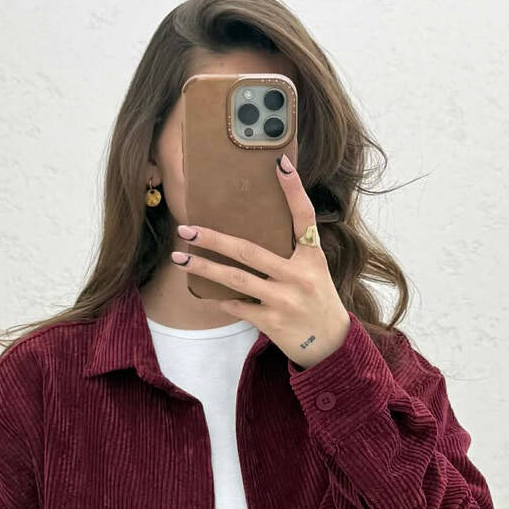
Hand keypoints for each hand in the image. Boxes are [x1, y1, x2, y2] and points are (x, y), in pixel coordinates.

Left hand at [170, 154, 350, 368]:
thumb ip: (293, 251)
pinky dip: (220, 298)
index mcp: (312, 257)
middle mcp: (299, 276)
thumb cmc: (316, 299)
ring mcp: (284, 300)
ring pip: (235, 278)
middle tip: (186, 229)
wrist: (329, 344)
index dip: (294, 190)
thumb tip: (255, 226)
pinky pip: (237, 305)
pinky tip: (205, 292)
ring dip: (203, 267)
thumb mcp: (314, 270)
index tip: (280, 164)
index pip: (304, 216)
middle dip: (213, 239)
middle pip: (249, 250)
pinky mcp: (272, 321)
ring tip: (179, 258)